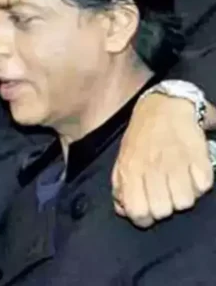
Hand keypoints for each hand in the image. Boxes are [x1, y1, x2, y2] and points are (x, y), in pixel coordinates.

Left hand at [112, 93, 212, 227]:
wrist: (164, 106)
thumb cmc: (141, 137)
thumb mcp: (122, 159)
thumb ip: (120, 187)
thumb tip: (124, 210)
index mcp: (131, 170)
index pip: (137, 211)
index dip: (143, 218)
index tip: (147, 213)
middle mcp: (153, 168)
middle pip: (163, 211)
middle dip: (164, 208)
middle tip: (164, 194)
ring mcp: (177, 163)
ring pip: (185, 202)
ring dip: (183, 196)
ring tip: (179, 182)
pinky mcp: (199, 157)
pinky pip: (203, 187)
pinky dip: (200, 184)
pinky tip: (192, 172)